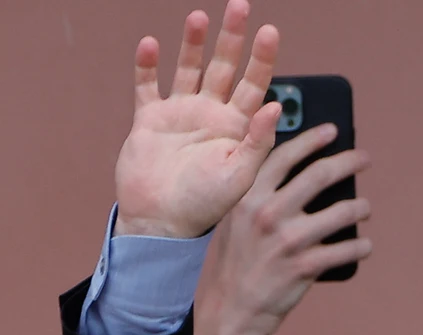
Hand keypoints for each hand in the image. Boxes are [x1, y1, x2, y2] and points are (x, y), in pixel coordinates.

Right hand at [113, 0, 280, 239]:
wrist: (160, 224)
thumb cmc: (203, 207)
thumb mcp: (239, 176)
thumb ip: (258, 141)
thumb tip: (275, 105)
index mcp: (235, 128)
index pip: (254, 84)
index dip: (263, 57)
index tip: (270, 31)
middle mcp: (209, 115)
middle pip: (224, 67)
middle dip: (232, 37)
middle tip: (239, 6)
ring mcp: (178, 115)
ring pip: (188, 69)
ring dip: (192, 44)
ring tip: (198, 17)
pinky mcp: (149, 121)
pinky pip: (147, 87)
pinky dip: (147, 66)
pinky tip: (150, 45)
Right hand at [192, 125, 370, 334]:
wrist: (229, 314)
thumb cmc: (233, 265)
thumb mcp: (233, 222)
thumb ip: (257, 196)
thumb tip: (298, 172)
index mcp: (248, 198)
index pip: (285, 156)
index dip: (312, 139)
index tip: (332, 131)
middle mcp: (268, 214)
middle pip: (320, 175)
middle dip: (349, 161)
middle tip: (363, 159)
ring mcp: (288, 241)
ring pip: (343, 211)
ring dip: (360, 207)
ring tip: (365, 208)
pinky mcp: (305, 267)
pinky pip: (347, 249)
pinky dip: (361, 247)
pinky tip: (364, 245)